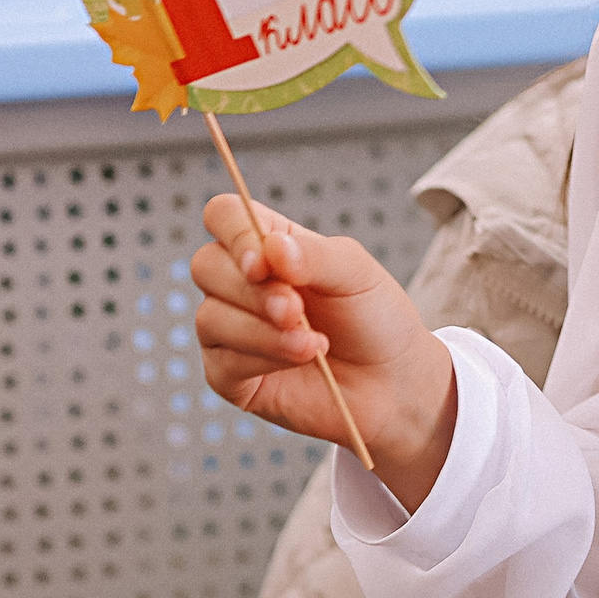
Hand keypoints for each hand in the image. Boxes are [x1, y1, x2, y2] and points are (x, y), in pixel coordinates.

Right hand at [191, 194, 456, 511]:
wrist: (392, 381)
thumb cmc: (374, 318)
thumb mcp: (356, 273)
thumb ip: (313, 254)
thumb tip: (270, 247)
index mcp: (271, 246)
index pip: (224, 216)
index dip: (233, 232)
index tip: (266, 262)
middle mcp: (242, 284)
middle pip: (206, 265)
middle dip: (254, 291)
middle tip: (298, 309)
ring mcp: (230, 330)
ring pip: (210, 317)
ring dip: (265, 331)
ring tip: (313, 342)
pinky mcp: (229, 375)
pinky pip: (222, 361)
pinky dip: (266, 358)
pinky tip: (303, 358)